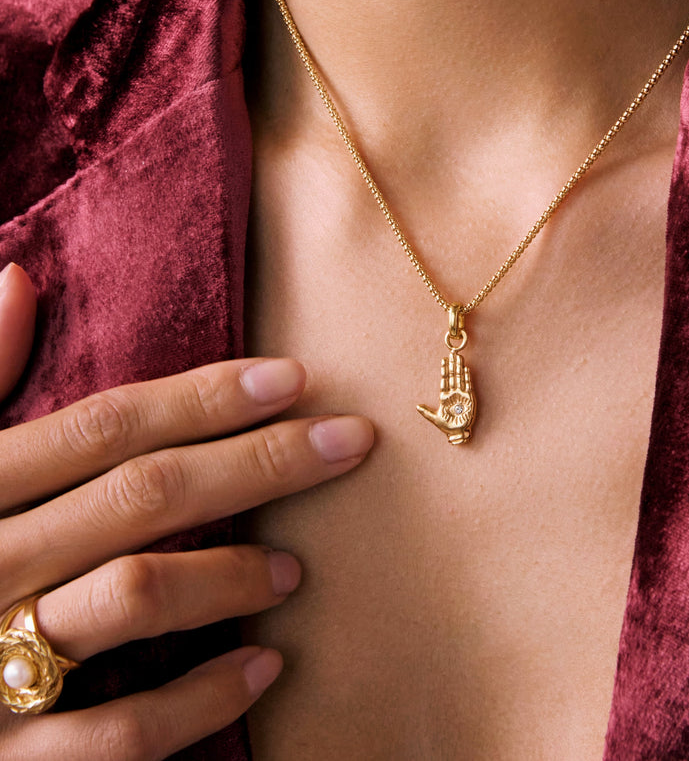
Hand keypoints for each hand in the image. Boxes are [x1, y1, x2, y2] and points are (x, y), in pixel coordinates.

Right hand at [0, 262, 373, 759]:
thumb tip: (17, 279)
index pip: (104, 428)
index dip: (204, 397)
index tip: (295, 377)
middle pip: (143, 496)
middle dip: (257, 461)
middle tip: (350, 442)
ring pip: (136, 595)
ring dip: (232, 572)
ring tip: (297, 569)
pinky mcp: (12, 758)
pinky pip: (120, 732)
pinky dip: (201, 698)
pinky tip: (265, 667)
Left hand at [416, 349, 475, 443]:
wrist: (458, 433)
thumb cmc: (447, 426)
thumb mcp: (435, 419)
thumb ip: (426, 412)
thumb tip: (417, 406)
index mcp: (444, 396)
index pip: (444, 379)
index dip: (444, 369)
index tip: (443, 359)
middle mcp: (453, 393)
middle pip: (453, 376)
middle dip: (453, 365)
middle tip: (453, 353)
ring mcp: (461, 395)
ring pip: (460, 378)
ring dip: (460, 368)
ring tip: (459, 357)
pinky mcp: (469, 399)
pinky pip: (468, 385)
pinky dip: (467, 377)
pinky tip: (466, 369)